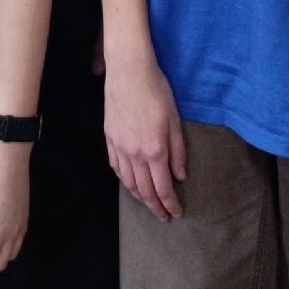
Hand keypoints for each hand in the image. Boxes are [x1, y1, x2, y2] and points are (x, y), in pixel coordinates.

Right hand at [104, 52, 185, 220]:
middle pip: (144, 190)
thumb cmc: (157, 91)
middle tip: (163, 216)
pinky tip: (129, 182)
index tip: (176, 214)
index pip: (163, 188)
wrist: (129, 71)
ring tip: (148, 203)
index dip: (170, 204)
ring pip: (128, 182)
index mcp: (155, 151)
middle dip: (155, 207)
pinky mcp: (109, 138)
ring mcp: (119, 147)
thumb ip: (178, 151)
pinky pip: (115, 166)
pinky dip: (123, 179)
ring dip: (139, 197)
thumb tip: (180, 176)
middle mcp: (135, 154)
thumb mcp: (174, 121)